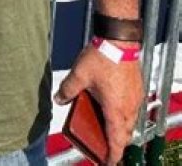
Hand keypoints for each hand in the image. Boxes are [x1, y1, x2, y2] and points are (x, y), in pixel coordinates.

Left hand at [54, 44, 143, 164]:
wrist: (118, 41)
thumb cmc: (102, 57)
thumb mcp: (79, 75)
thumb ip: (68, 89)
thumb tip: (59, 99)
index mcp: (115, 109)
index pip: (116, 140)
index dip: (112, 153)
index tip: (108, 161)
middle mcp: (128, 107)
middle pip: (125, 134)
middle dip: (116, 142)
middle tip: (106, 145)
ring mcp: (135, 98)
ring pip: (130, 122)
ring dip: (120, 128)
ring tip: (107, 126)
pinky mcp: (137, 89)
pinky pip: (132, 109)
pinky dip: (124, 114)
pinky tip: (113, 106)